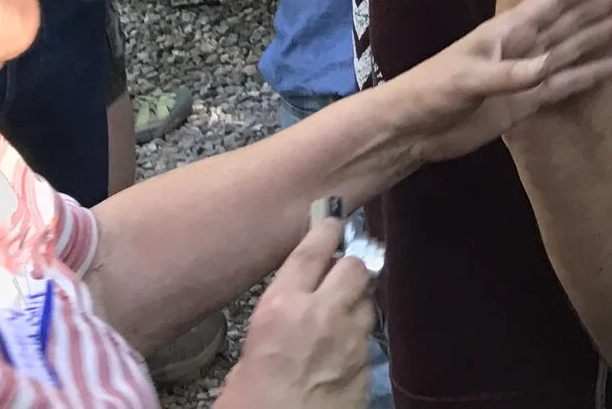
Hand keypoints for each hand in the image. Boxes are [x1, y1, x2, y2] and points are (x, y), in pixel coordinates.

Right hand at [214, 217, 371, 408]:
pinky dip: (359, 335)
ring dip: (357, 300)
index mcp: (281, 309)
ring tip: (342, 312)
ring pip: (368, 298)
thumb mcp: (243, 364)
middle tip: (338, 275)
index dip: (325, 230)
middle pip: (354, 265)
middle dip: (348, 265)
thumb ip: (270, 333)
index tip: (332, 222)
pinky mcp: (368, 363)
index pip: (312, 251)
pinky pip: (368, 335)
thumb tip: (283, 326)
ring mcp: (352, 337)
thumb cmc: (249, 407)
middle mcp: (323, 313)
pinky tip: (346, 347)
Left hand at [386, 0, 611, 164]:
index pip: (550, 3)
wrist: (412, 129)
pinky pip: (564, 84)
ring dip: (599, 35)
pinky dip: (588, 75)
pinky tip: (611, 66)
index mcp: (506, 31)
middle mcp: (521, 47)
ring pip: (571, 49)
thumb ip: (508, 74)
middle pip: (568, 22)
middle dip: (598, 7)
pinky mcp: (525, 102)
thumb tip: (548, 66)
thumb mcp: (466, 79)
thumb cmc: (431, 91)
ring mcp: (525, 74)